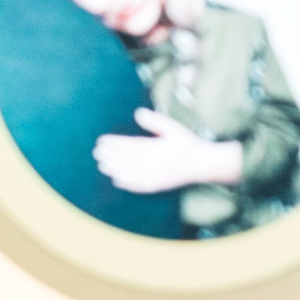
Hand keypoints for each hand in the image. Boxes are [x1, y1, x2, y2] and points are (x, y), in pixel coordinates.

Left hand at [93, 111, 241, 193]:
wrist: (203, 164)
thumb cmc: (187, 143)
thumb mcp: (173, 127)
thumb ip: (155, 121)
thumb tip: (137, 113)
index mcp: (159, 149)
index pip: (131, 146)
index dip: (115, 144)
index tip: (102, 141)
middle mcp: (156, 164)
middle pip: (128, 160)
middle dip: (111, 156)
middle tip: (97, 152)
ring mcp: (157, 177)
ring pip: (131, 174)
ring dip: (115, 170)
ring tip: (101, 165)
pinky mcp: (159, 186)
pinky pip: (139, 186)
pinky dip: (127, 184)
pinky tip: (116, 180)